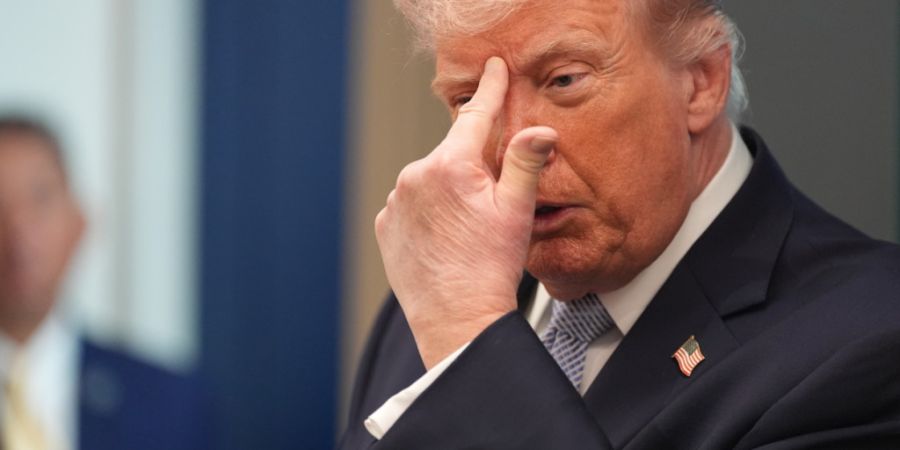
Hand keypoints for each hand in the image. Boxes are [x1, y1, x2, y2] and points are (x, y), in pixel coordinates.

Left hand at [375, 57, 557, 368]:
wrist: (456, 319)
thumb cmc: (490, 267)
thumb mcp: (517, 212)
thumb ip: (525, 163)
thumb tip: (541, 130)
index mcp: (451, 166)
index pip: (476, 116)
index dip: (490, 89)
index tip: (494, 67)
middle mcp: (414, 176)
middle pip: (453, 152)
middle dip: (473, 163)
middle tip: (492, 199)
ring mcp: (395, 201)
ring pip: (430, 178)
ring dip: (448, 188)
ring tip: (466, 228)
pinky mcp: (385, 224)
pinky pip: (410, 203)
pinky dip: (427, 209)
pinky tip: (445, 236)